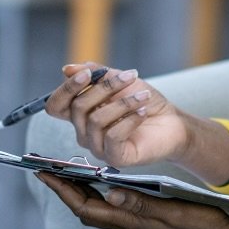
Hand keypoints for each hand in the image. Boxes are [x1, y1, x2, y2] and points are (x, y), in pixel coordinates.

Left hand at [37, 172, 228, 228]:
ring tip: (68, 168)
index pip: (86, 206)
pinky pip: (115, 204)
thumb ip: (141, 204)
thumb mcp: (173, 211)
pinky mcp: (149, 218)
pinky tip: (105, 178)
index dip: (62, 189)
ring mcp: (139, 222)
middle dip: (65, 187)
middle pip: (87, 206)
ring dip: (81, 188)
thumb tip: (108, 193)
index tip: (42, 172)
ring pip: (100, 206)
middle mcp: (130, 222)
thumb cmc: (203, 228)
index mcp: (132, 221)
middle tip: (46, 166)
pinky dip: (102, 189)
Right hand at [45, 62, 189, 168]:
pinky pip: (112, 136)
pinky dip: (129, 119)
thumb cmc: (144, 101)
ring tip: (143, 95)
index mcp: (81, 114)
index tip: (87, 73)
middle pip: (78, 108)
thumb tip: (67, 70)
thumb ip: (95, 74)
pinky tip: (143, 111)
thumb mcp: (120, 81)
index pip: (56, 105)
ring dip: (122, 103)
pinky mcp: (115, 158)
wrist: (172, 123)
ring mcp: (98, 148)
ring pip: (96, 120)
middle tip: (130, 76)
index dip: (66, 89)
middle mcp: (85, 133)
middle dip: (104, 88)